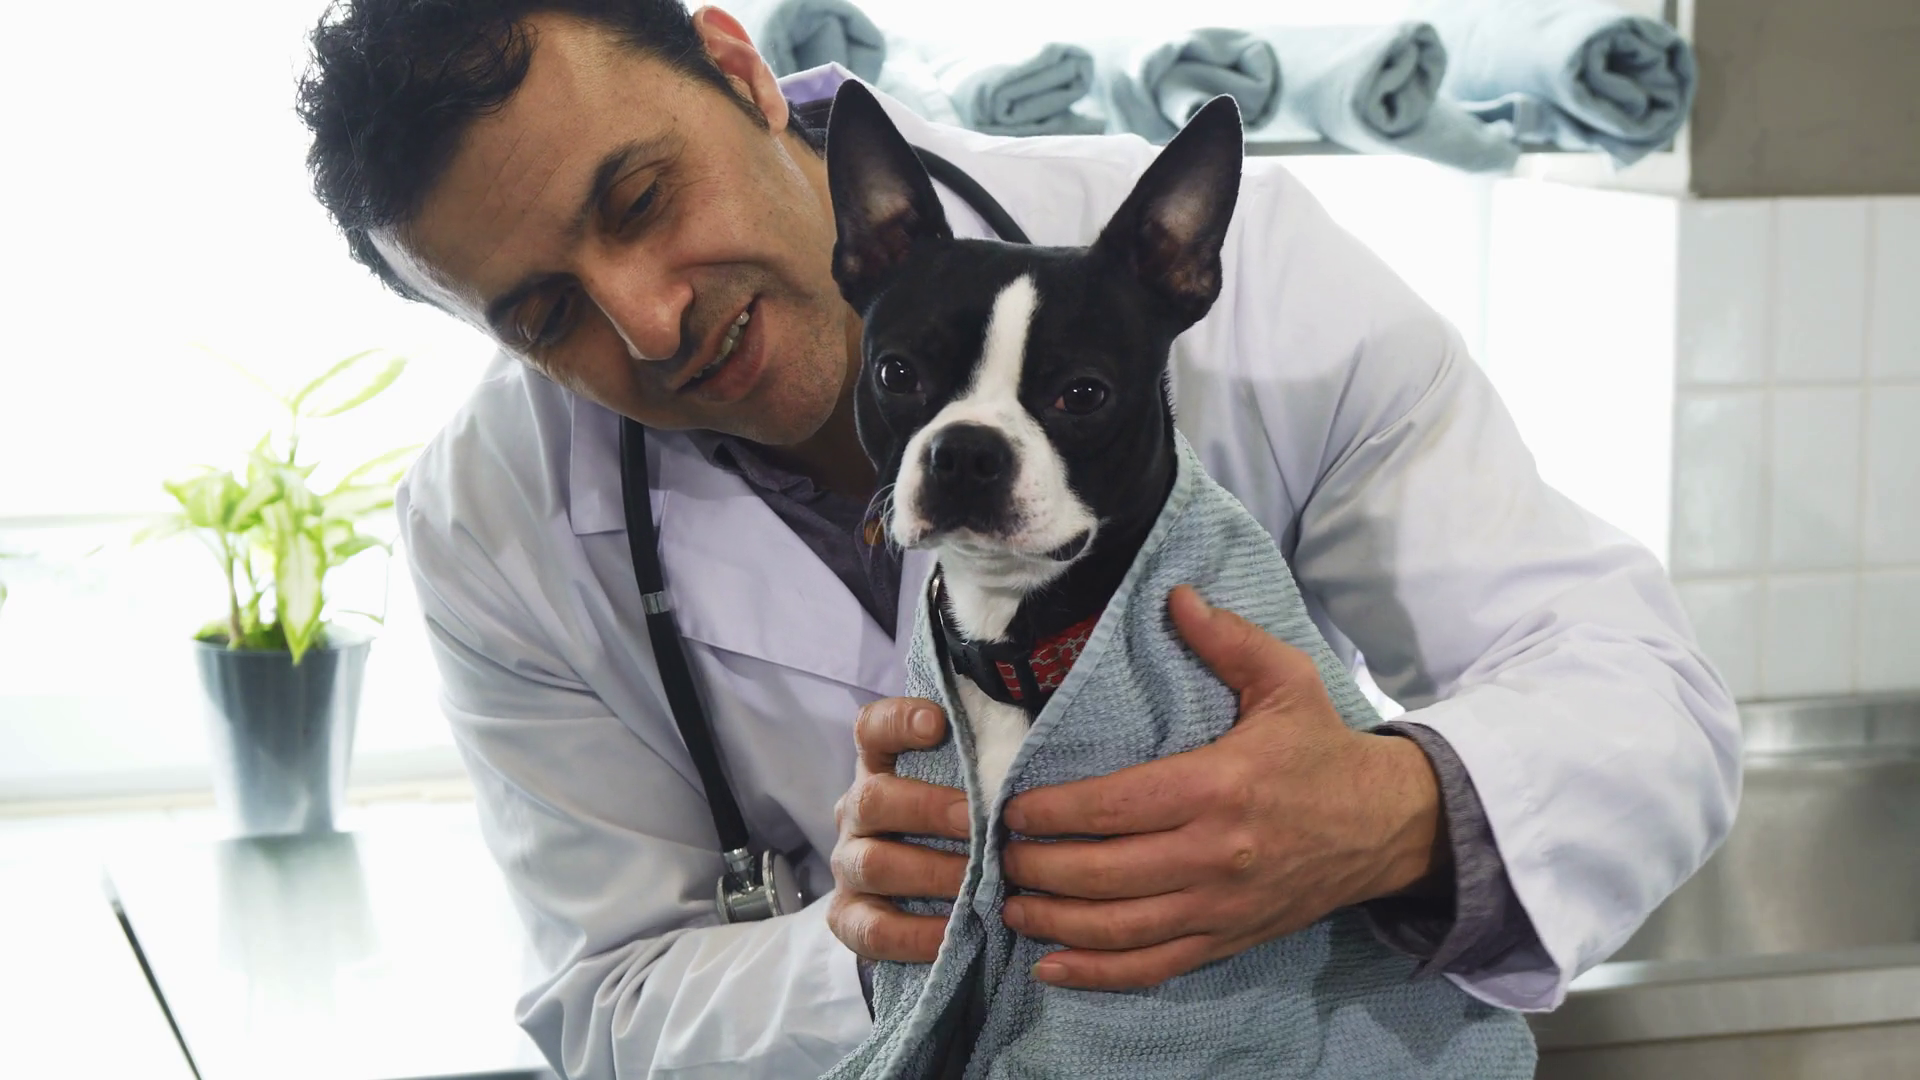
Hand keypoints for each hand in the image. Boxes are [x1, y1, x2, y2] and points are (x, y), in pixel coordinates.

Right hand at [827, 697, 971, 962]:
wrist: (918, 897)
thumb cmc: (956, 828)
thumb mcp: (964, 790)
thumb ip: (984, 768)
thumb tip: (1034, 748)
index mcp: (880, 768)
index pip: (873, 730)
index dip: (899, 722)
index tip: (937, 723)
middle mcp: (856, 811)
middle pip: (873, 800)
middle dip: (927, 810)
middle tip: (976, 824)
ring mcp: (848, 864)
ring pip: (873, 863)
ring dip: (929, 872)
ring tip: (975, 883)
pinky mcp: (848, 915)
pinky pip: (872, 927)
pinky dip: (913, 933)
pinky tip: (952, 932)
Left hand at [998, 585, 1446, 990]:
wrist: (1388, 825)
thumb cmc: (1323, 750)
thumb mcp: (1286, 681)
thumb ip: (1227, 639)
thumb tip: (1174, 596)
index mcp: (1218, 787)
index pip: (1113, 806)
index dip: (1052, 812)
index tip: (1014, 807)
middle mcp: (1215, 855)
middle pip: (1103, 873)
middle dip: (1038, 868)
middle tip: (999, 855)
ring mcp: (1220, 906)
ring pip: (1119, 928)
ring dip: (1054, 922)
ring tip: (1010, 906)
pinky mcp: (1228, 940)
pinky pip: (1153, 967)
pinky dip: (1098, 974)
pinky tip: (1051, 967)